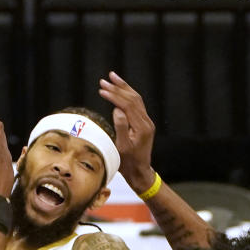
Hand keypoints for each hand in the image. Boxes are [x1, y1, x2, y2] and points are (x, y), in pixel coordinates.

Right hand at [98, 72, 154, 192]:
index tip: (102, 90)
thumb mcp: (122, 147)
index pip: (128, 105)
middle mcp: (146, 122)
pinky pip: (137, 105)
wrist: (139, 172)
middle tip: (105, 79)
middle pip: (133, 98)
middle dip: (118, 87)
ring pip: (136, 99)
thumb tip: (117, 109)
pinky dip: (128, 95)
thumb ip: (121, 127)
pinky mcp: (144, 124)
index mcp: (141, 127)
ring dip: (124, 88)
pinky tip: (120, 91)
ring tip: (113, 77)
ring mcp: (147, 122)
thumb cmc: (128, 162)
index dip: (114, 96)